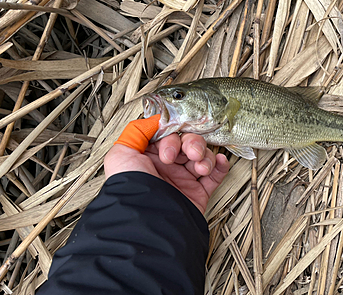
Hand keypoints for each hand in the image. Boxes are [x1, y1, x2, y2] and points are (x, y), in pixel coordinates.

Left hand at [105, 116, 228, 213]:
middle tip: (190, 154)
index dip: (172, 137)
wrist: (149, 221)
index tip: (169, 146)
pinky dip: (220, 166)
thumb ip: (137, 131)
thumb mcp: (121, 154)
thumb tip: (155, 120)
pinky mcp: (198, 192)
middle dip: (193, 144)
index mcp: (149, 157)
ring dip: (205, 156)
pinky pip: (215, 175)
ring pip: (202, 156)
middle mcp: (166, 168)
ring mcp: (183, 179)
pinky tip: (218, 163)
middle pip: (188, 143)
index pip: (168, 136)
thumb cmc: (133, 189)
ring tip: (200, 167)